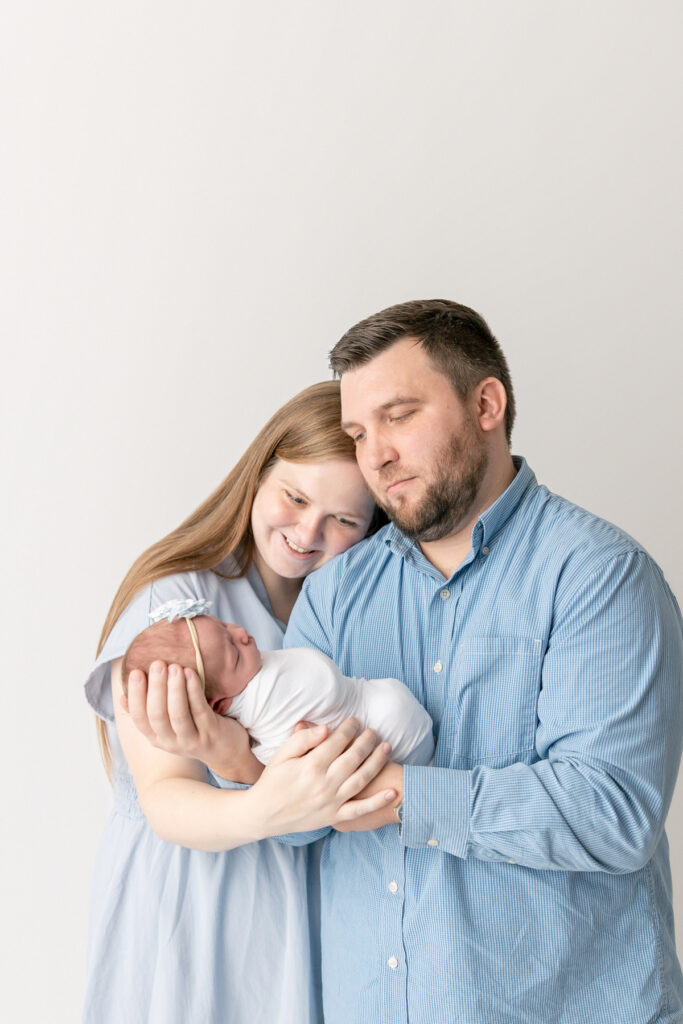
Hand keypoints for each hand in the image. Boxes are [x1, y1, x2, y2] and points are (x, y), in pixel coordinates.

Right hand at [122, 661, 262, 782]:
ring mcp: (191, 740)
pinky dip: (194, 691)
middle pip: (157, 715)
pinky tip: (191, 674)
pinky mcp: (210, 734)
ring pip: (178, 714)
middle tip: (157, 663)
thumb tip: (122, 697)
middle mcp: (170, 742)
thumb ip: (149, 712)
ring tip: (174, 666)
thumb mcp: (168, 724)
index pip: (139, 719)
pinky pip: (200, 710)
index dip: (135, 696)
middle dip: (155, 688)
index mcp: (156, 738)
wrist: (225, 750)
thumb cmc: (193, 728)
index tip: (135, 672)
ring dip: (174, 689)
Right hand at [248, 718, 397, 837]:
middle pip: (353, 757)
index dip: (349, 729)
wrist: (263, 815)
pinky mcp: (333, 817)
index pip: (337, 742)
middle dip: (367, 741)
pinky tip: (393, 793)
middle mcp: (324, 783)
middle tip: (374, 731)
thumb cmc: (272, 781)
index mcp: (310, 766)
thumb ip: (303, 740)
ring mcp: (331, 802)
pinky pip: (359, 810)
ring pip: (361, 779)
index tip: (356, 720)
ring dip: (377, 762)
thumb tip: (326, 728)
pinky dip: (377, 802)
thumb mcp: (281, 755)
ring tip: (387, 748)